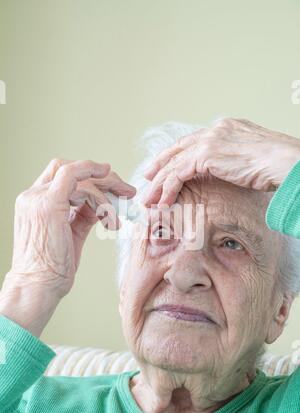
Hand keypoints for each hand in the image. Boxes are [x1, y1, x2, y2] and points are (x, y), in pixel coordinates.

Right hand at [0, 159, 135, 335]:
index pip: (63, 176)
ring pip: (79, 176)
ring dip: (107, 192)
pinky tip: (112, 201)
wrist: (37, 287)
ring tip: (118, 217)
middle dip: (105, 178)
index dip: (89, 176)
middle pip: (72, 170)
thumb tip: (102, 205)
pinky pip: (74, 177)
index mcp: (36, 202)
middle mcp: (33, 196)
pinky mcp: (48, 203)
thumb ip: (83, 215)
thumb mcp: (71, 235)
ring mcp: (38, 197)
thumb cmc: (52, 269)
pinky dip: (97, 183)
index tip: (113, 186)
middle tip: (128, 192)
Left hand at [143, 118, 299, 206]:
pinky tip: (163, 202)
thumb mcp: (250, 158)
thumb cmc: (275, 165)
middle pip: (177, 149)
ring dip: (159, 183)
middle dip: (159, 166)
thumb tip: (227, 170)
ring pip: (174, 163)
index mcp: (224, 128)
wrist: (285, 161)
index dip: (175, 156)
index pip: (191, 142)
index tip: (164, 168)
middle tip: (147, 180)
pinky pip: (178, 173)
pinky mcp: (206, 155)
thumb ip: (232, 159)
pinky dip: (168, 189)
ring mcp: (209, 140)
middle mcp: (214, 130)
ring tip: (150, 199)